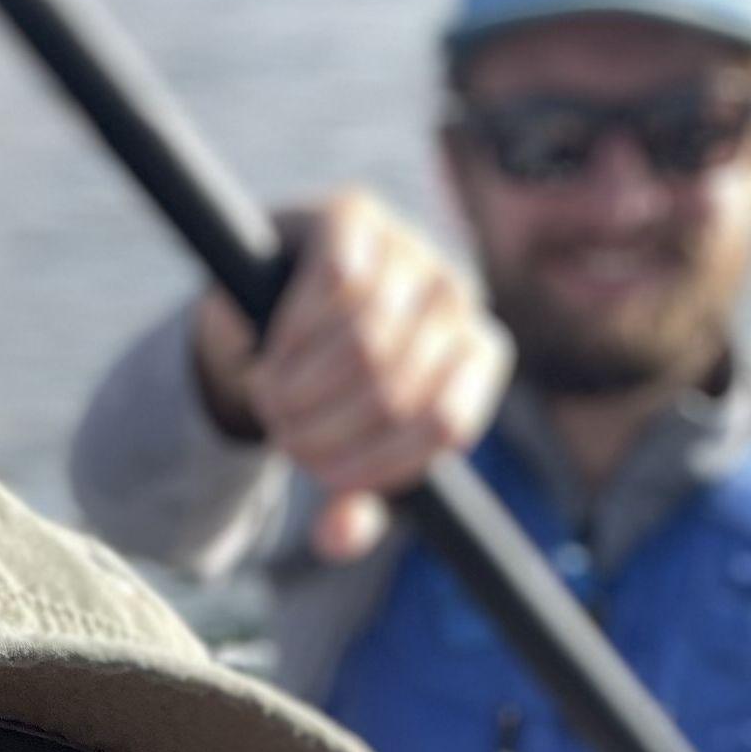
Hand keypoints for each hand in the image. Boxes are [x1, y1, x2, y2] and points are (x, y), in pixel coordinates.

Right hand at [190, 188, 511, 560]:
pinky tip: (272, 350)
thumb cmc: (331, 389)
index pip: (448, 424)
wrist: (277, 306)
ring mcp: (412, 249)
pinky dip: (293, 331)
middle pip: (395, 387)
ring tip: (272, 403)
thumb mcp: (348, 452)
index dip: (378, 464)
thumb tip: (338, 536)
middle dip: (324, 429)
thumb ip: (354, 503)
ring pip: (363, 339)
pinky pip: (334, 281)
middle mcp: (458, 297)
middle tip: (282, 438)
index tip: (322, 478)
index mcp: (478, 357)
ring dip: (301, 386)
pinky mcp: (358, 214)